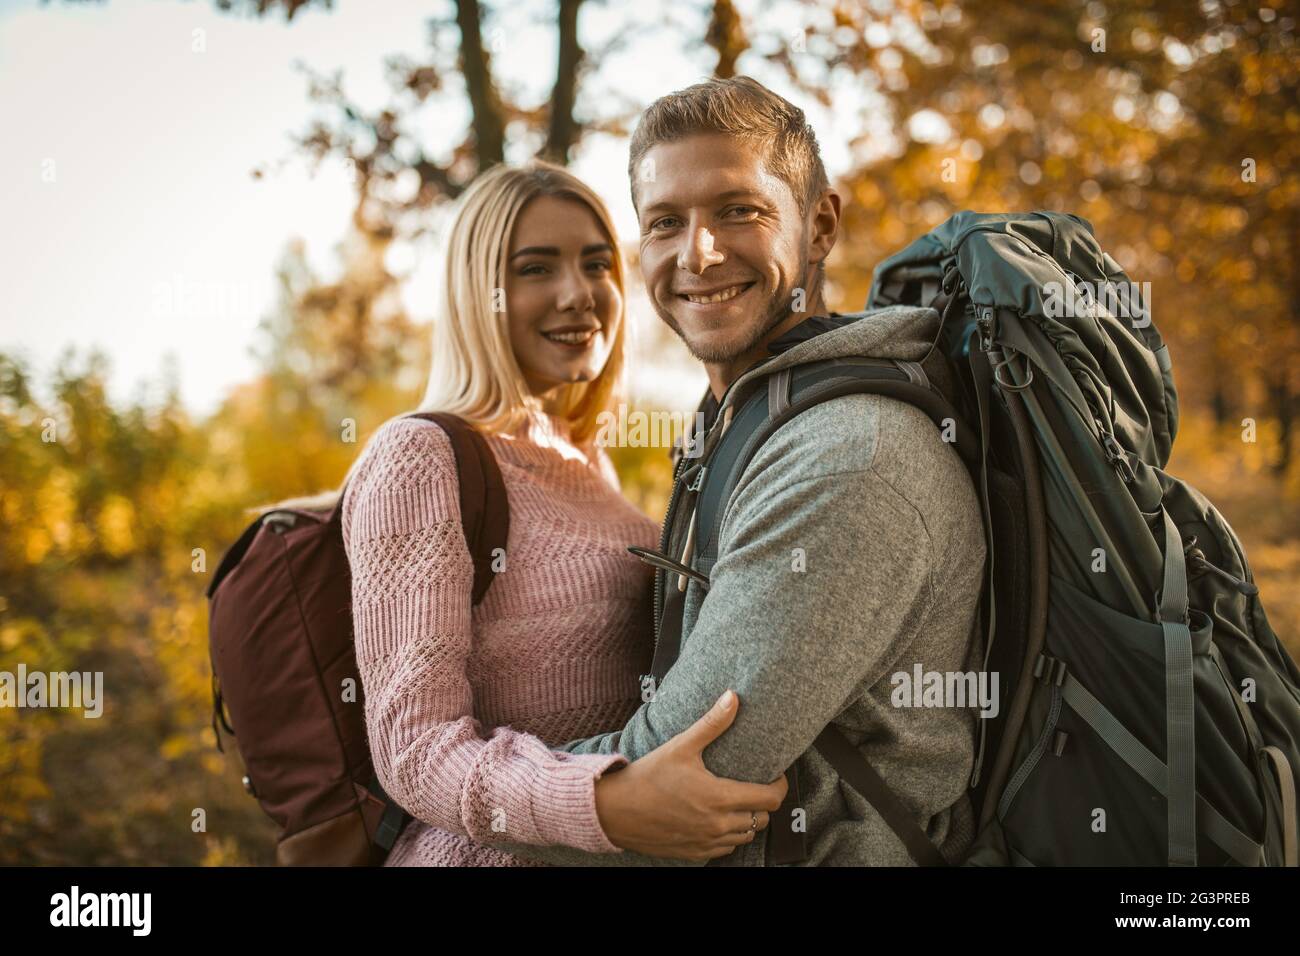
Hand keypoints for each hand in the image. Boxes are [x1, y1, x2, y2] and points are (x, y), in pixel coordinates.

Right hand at [593, 690, 788, 860]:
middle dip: (764, 803)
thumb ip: (712, 723)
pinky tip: (718, 820)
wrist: (615, 812)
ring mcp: (706, 842)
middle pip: (762, 819)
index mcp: (719, 798)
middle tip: (755, 785)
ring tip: (738, 801)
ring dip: (748, 820)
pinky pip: (726, 850)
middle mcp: (717, 825)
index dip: (780, 786)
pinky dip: (729, 836)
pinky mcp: (694, 853)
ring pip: (746, 836)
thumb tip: (733, 697)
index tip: (776, 774)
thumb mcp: (681, 746)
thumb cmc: (647, 777)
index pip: (770, 799)